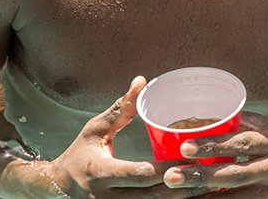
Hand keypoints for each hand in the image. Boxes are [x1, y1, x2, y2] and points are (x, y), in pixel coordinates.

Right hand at [33, 77, 202, 197]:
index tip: (192, 160)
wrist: (56, 187)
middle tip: (212, 175)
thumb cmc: (80, 154)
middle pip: (152, 197)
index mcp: (100, 173)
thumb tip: (142, 81)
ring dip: (182, 198)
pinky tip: (192, 196)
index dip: (167, 169)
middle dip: (183, 186)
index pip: (139, 174)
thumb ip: (121, 109)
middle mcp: (106, 198)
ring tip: (210, 186)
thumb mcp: (96, 130)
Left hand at [163, 113, 267, 196]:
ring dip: (206, 196)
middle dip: (202, 175)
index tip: (185, 147)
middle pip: (235, 173)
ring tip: (178, 195)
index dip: (213, 144)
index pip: (240, 142)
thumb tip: (204, 119)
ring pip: (237, 195)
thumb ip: (240, 123)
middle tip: (173, 175)